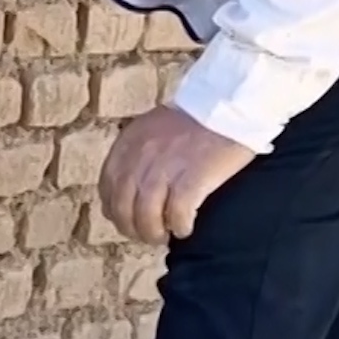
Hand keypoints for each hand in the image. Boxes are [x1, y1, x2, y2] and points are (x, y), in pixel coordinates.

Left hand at [98, 104, 255, 243]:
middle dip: (131, 228)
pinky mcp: (193, 178)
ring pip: (146, 215)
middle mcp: (141, 157)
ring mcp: (165, 168)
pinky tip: (185, 229)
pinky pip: (177, 213)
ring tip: (164, 236)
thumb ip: (137, 153)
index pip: (108, 186)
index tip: (126, 219)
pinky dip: (179, 226)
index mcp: (128, 144)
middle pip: (123, 206)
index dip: (114, 209)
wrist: (231, 103)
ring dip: (152, 232)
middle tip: (146, 235)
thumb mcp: (152, 128)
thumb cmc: (196, 118)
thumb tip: (131, 186)